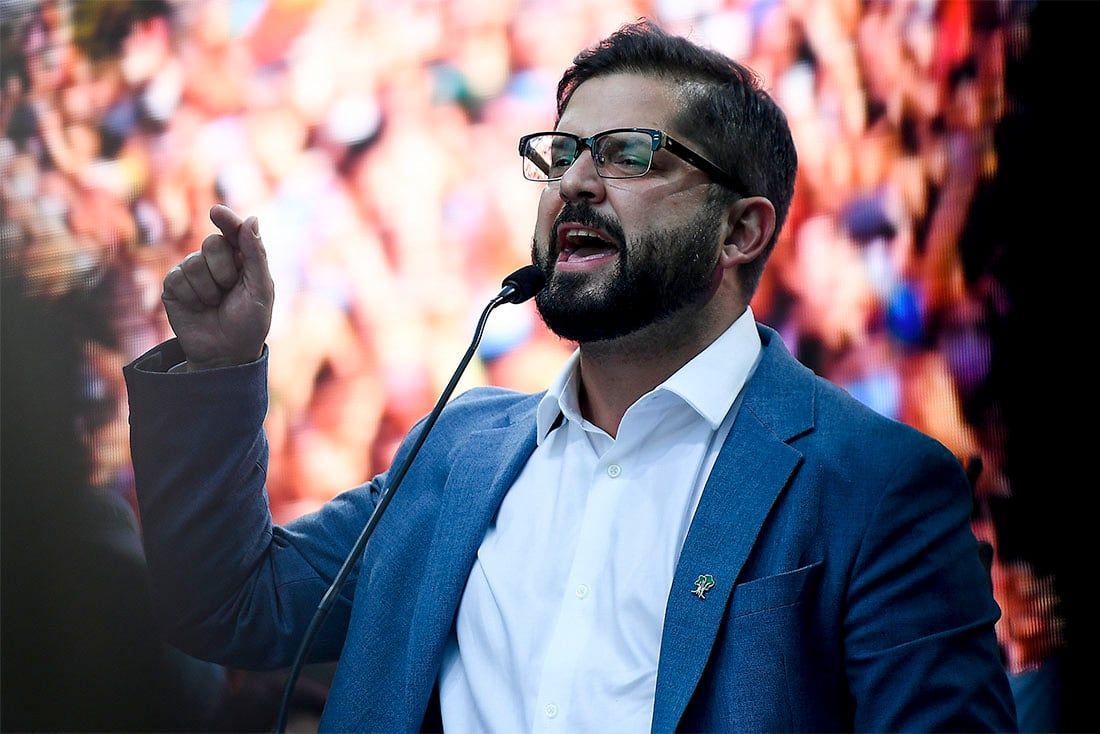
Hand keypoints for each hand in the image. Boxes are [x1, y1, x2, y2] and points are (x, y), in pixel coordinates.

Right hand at [162, 205, 274, 370]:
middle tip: (229, 289)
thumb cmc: (249, 323)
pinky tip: (198, 308)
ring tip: (214, 304)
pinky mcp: (174, 285)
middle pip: (212, 243)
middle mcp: (215, 261)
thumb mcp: (261, 290)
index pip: (233, 232)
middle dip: (224, 269)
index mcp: (241, 259)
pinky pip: (178, 278)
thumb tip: (251, 219)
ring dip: (209, 288)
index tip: (216, 212)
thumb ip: (256, 255)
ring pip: (194, 262)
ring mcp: (192, 272)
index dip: (226, 221)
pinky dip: (192, 296)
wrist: (225, 354)